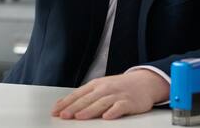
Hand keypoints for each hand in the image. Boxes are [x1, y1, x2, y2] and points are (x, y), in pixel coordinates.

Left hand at [50, 70, 168, 119]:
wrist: (143, 82)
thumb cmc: (119, 87)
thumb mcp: (100, 87)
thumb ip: (85, 96)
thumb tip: (64, 104)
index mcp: (95, 85)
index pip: (78, 94)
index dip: (66, 103)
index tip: (56, 111)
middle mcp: (104, 88)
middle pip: (87, 99)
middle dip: (74, 107)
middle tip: (64, 115)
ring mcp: (116, 95)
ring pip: (101, 103)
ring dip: (89, 110)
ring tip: (79, 117)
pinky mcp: (128, 102)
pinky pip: (120, 107)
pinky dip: (113, 111)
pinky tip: (106, 117)